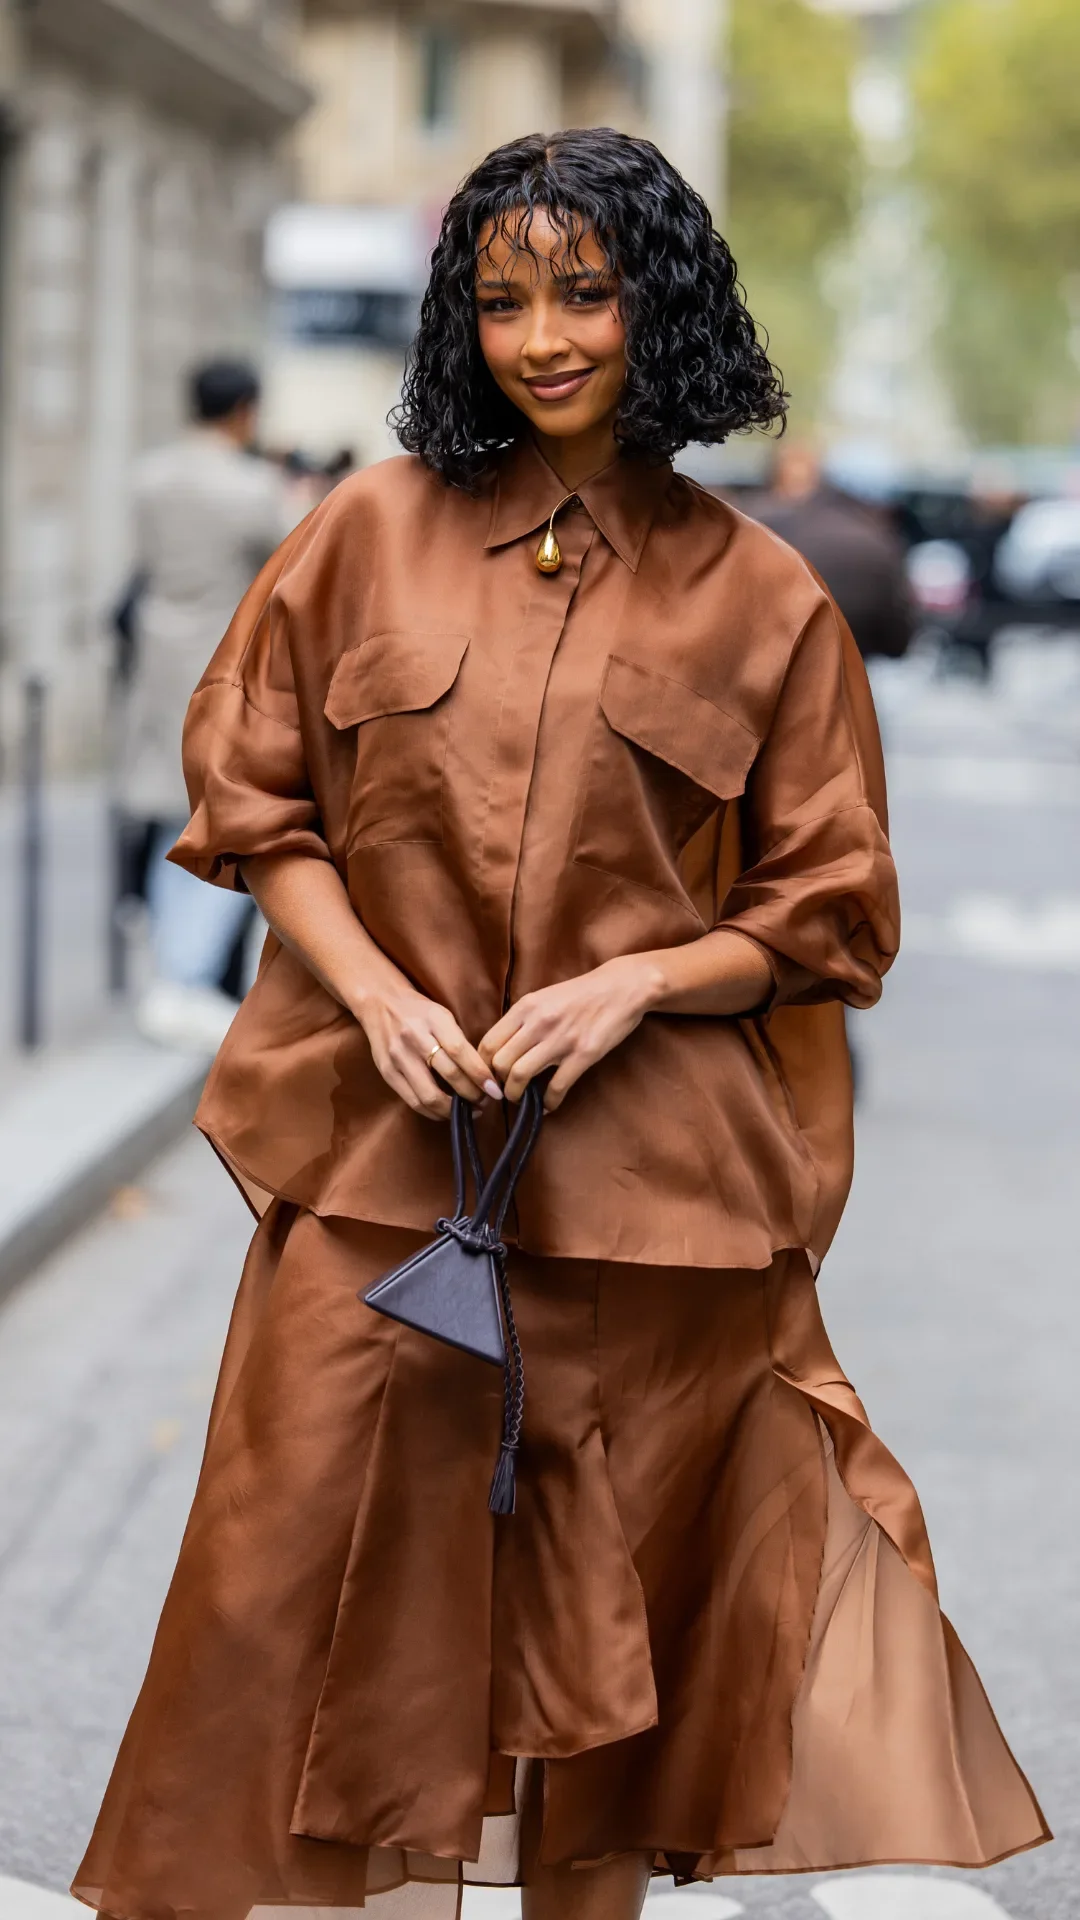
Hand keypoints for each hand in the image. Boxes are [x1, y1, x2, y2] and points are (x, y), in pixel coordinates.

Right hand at [358, 982, 501, 1120]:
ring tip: (469, 1110)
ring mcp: (398, 1058)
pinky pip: (413, 1101)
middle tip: (486, 1102)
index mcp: (434, 1020)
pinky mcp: (387, 1073)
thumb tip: (482, 1074)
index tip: (495, 1090)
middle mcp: (415, 1038)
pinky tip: (446, 1112)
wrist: (380, 1003)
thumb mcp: (442, 1015)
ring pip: (429, 1095)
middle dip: (472, 1094)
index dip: (480, 1075)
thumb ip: (459, 1041)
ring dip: (453, 1109)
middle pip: (449, 1074)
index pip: (461, 1052)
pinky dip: (433, 1112)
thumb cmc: (419, 1011)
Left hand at [478, 956, 663, 1108]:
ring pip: (519, 1076)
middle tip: (503, 1090)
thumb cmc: (581, 994)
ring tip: (521, 1099)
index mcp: (525, 1008)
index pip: (488, 1044)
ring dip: (516, 1095)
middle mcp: (538, 1023)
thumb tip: (502, 1047)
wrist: (622, 987)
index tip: (489, 1077)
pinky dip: (548, 1103)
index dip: (482, 1067)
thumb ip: (522, 1020)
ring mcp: (560, 1039)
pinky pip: (556, 1087)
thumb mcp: (544, 997)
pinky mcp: (583, 1054)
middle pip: (499, 1063)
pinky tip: (548, 1104)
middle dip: (497, 1083)